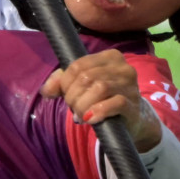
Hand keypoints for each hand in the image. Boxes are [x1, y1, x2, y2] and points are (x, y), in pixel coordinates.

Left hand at [42, 50, 162, 149]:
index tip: (67, 95)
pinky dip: (98, 111)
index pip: (78, 65)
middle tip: (75, 109)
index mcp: (110, 57)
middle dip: (73, 97)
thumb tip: (46, 90)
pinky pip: (115, 103)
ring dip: (83, 106)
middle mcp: (123, 67)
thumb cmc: (103, 100)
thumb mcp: (82, 87)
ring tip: (82, 116)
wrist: (130, 120)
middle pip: (87, 77)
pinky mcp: (133, 104)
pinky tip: (91, 119)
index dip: (65, 83)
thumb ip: (62, 83)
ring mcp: (130, 85)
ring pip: (100, 88)